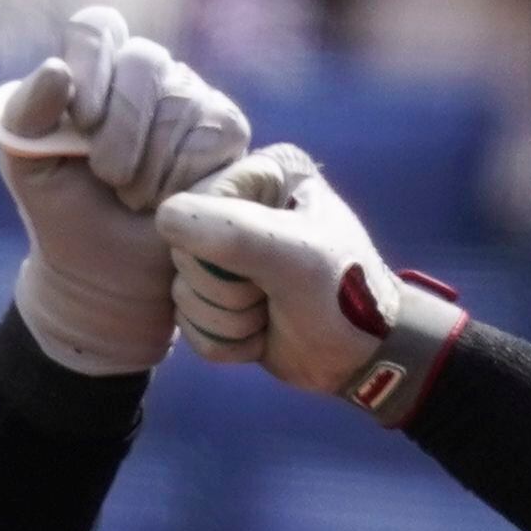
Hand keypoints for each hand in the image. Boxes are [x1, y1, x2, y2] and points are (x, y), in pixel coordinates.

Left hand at [0, 4, 252, 211]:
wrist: (105, 270)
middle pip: (145, 60)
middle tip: (106, 175)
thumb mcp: (26, 164)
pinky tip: (168, 200)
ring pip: (182, 102)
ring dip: (150, 165)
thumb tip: (56, 71)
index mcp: (94, 66)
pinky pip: (215, 134)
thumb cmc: (63, 207)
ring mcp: (192, 96)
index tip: (81, 121)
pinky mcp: (227, 130)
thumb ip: (24, 114)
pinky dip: (184, 177)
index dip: (90, 66)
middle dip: (121, 128)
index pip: (97, 28)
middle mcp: (147, 71)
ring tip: (132, 196)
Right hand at [152, 147, 467, 422]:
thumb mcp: (294, 258)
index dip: (219, 250)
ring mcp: (224, 253)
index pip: (192, 206)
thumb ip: (232, 232)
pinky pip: (187, 322)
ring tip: (270, 315)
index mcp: (264, 173)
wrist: (365, 356)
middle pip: (182, 253)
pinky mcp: (217, 296)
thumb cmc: (344, 295)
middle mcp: (239, 205)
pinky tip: (260, 334)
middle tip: (271, 295)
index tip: (270, 264)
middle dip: (226, 291)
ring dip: (228, 320)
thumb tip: (165, 218)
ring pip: (181, 292)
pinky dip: (223, 340)